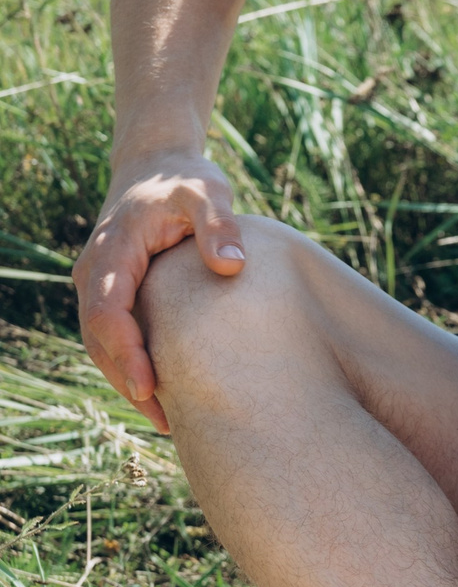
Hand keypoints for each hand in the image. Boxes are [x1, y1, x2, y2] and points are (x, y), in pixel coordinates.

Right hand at [73, 149, 246, 431]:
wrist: (157, 166)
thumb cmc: (186, 180)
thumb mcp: (208, 191)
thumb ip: (218, 224)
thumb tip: (231, 266)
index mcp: (113, 250)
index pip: (107, 312)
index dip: (125, 352)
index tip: (151, 386)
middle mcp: (96, 272)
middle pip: (98, 338)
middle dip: (127, 379)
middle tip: (166, 420)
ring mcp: (100, 284)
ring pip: (101, 343)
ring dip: (127, 380)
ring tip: (167, 420)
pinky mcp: (114, 292)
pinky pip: (114, 335)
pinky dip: (131, 364)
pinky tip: (164, 392)